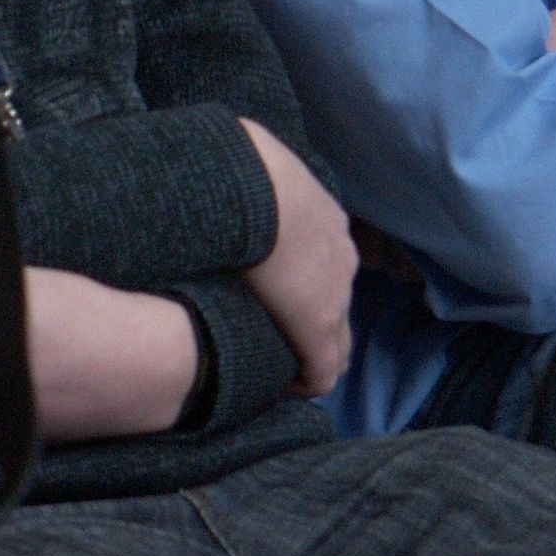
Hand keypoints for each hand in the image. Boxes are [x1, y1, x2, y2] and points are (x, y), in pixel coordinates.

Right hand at [236, 116, 355, 396]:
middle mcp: (342, 260)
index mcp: (328, 225)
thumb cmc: (245, 169)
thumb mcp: (253, 168)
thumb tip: (213, 170)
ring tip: (280, 371)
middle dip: (315, 331)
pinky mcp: (318, 327)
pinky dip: (306, 381)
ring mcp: (336, 294)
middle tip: (280, 346)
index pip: (329, 270)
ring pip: (336, 341)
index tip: (275, 309)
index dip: (305, 294)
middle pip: (340, 309)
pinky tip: (283, 387)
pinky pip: (323, 370)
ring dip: (309, 356)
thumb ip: (246, 181)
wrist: (257, 187)